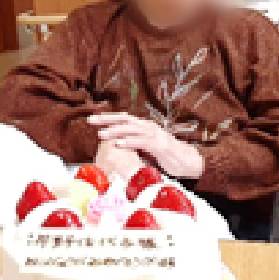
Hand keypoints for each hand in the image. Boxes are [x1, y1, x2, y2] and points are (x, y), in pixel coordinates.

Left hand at [89, 113, 203, 178]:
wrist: (187, 161)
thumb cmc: (166, 155)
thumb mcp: (146, 148)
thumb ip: (133, 144)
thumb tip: (116, 145)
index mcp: (144, 126)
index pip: (123, 119)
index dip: (108, 118)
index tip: (92, 119)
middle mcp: (148, 127)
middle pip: (124, 120)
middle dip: (107, 120)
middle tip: (91, 120)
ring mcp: (155, 135)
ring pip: (132, 130)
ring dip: (115, 131)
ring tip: (101, 134)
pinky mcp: (160, 145)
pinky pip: (142, 142)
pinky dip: (130, 142)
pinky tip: (119, 144)